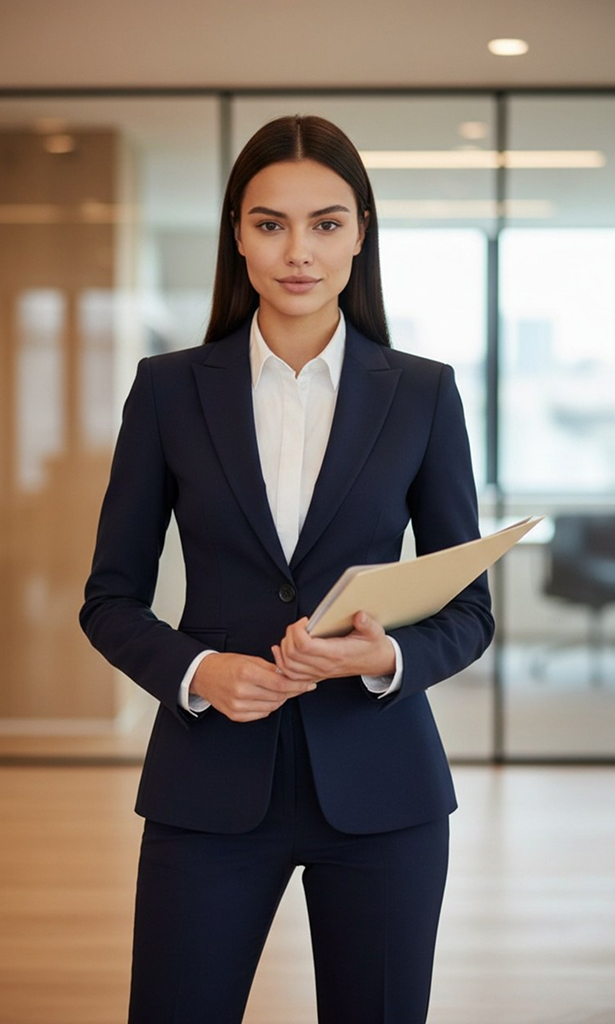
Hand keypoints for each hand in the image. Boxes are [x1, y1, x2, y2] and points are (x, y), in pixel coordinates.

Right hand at [190, 653, 317, 722]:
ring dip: (281, 698)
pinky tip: (266, 697)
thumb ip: (271, 668)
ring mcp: (238, 706)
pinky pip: (262, 713)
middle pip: (278, 696)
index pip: (281, 683)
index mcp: (247, 674)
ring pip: (272, 706)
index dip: (298, 685)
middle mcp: (242, 691)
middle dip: (292, 691)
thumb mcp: (250, 659)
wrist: (203, 675)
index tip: (309, 684)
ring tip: (279, 689)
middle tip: (299, 685)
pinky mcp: (236, 715)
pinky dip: (269, 706)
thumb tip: (291, 674)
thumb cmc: (226, 664)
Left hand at [272, 611, 395, 681]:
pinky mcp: (317, 674)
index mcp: (336, 653)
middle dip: (289, 636)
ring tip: (291, 634)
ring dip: (284, 648)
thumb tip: (359, 615)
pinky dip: (282, 662)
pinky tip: (281, 650)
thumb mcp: (375, 632)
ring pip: (288, 665)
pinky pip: (291, 674)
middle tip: (298, 625)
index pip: (305, 646)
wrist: (378, 663)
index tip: (305, 621)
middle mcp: (325, 665)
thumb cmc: (373, 646)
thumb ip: (367, 624)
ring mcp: (319, 672)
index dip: (297, 631)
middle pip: (292, 655)